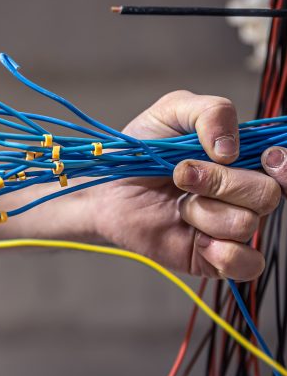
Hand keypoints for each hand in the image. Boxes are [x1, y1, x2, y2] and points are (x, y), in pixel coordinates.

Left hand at [91, 90, 280, 280]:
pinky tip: (196, 239)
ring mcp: (229, 226)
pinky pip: (246, 264)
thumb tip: (232, 148)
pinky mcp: (215, 257)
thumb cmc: (139, 151)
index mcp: (241, 157)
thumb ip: (210, 111)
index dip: (283, 164)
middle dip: (220, 183)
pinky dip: (222, 252)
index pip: (283, 164)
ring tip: (178, 205)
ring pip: (247, 224)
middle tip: (181, 174)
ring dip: (203, 212)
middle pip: (267, 194)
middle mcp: (242, 193)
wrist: (107, 190)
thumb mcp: (171, 112)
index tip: (263, 158)